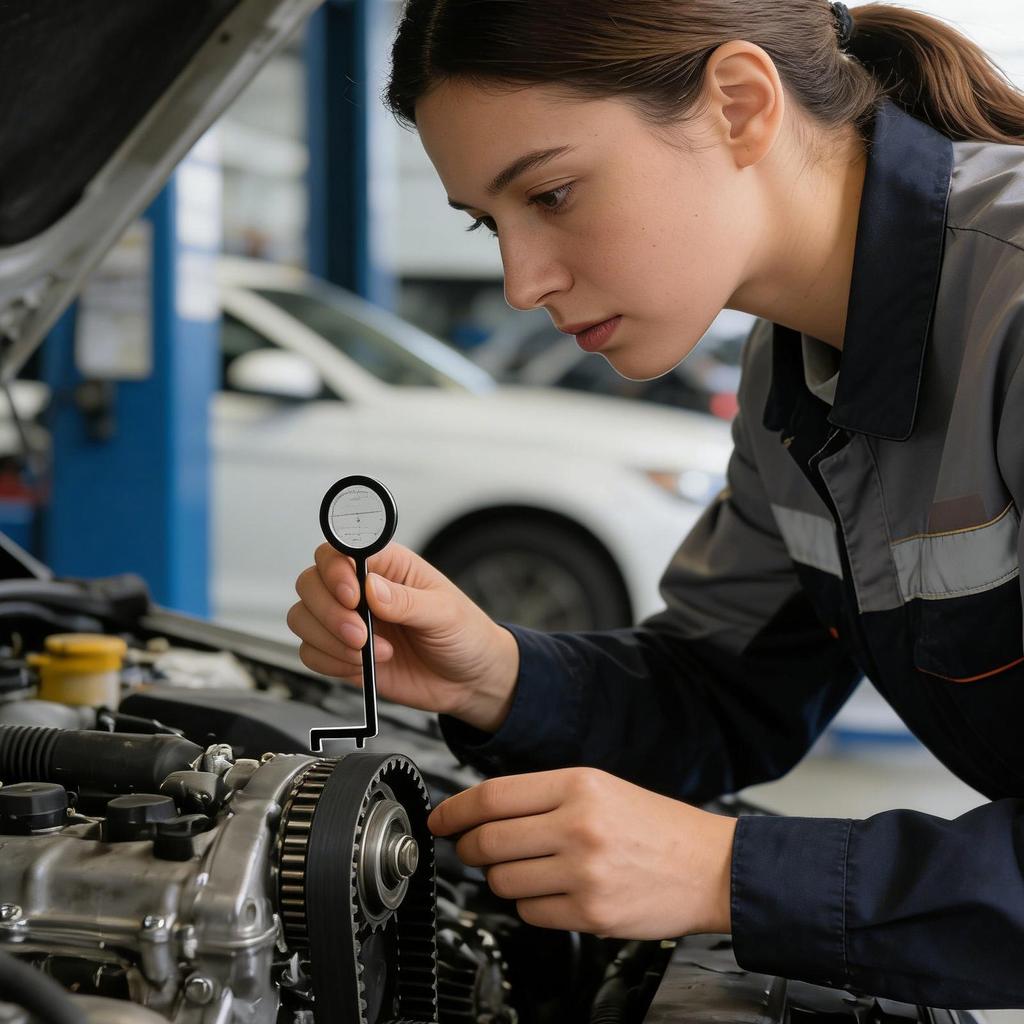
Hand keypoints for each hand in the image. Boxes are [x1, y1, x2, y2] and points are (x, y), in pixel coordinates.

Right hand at [288, 542, 519, 731]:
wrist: (469, 680)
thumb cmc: (465, 634)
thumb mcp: (445, 613)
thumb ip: (407, 601)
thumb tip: (372, 588)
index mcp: (387, 565)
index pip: (339, 551)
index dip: (335, 570)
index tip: (352, 596)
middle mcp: (361, 588)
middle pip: (311, 582)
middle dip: (329, 612)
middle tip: (361, 635)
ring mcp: (349, 621)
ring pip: (303, 617)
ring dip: (329, 639)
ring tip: (369, 653)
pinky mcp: (342, 652)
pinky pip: (310, 652)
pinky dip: (329, 661)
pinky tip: (361, 666)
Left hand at [428, 768, 736, 938]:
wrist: (711, 867)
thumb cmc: (655, 825)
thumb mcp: (601, 788)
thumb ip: (543, 796)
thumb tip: (483, 811)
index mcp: (579, 785)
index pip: (492, 796)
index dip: (454, 810)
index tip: (440, 820)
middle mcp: (578, 826)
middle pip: (488, 840)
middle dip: (468, 848)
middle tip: (469, 849)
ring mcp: (584, 873)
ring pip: (503, 881)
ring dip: (499, 878)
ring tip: (522, 870)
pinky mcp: (591, 914)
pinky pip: (530, 913)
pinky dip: (529, 905)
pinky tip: (550, 892)